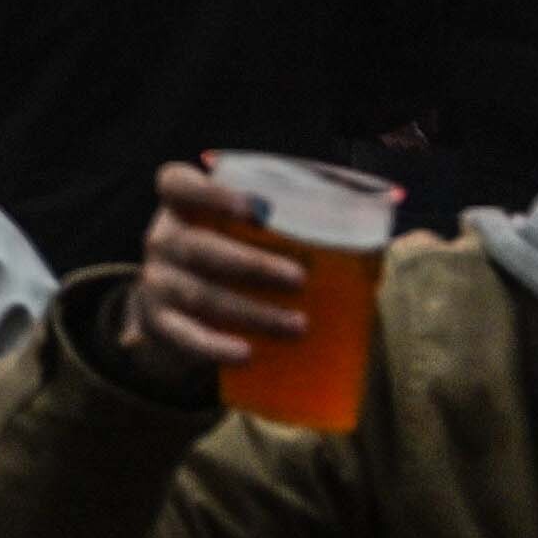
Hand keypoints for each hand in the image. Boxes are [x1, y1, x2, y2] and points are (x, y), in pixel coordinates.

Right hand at [121, 160, 305, 385]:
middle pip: (199, 246)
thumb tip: (380, 228)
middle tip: (300, 278)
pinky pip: (186, 337)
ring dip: (252, 311)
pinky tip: (247, 353)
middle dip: (252, 263)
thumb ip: (285, 223)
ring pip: (202, 296)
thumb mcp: (234, 231)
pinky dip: (216, 346)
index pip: (176, 184)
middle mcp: (162, 239)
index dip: (213, 193)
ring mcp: (157, 282)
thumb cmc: (226, 256)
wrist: (172, 307)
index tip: (257, 207)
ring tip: (298, 326)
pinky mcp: (159, 324)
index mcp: (179, 206)